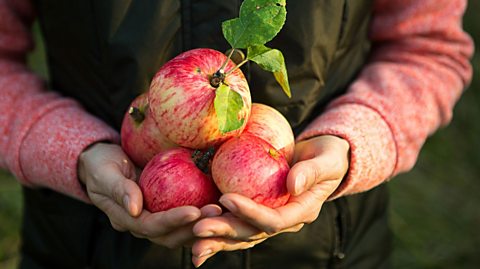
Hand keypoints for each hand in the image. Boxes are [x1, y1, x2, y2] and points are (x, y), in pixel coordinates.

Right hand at [78, 142, 221, 247]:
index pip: (152, 226)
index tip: (195, 210)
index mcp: (126, 219)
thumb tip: (135, 208)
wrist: (102, 163)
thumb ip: (118, 188)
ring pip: (181, 232)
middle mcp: (142, 224)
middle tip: (216, 211)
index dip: (173, 221)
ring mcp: (155, 220)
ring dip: (202, 224)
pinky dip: (202, 215)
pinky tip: (220, 204)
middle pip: (171, 235)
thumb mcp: (104, 172)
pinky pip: (186, 218)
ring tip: (223, 210)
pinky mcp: (165, 211)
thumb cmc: (101, 165)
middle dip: (194, 227)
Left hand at [190, 135, 349, 266]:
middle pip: (251, 233)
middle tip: (197, 227)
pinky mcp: (257, 212)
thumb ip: (312, 171)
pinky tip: (192, 230)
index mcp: (301, 212)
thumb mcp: (328, 159)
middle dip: (224, 231)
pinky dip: (216, 228)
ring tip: (191, 236)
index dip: (251, 213)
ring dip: (215, 237)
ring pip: (240, 234)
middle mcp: (283, 221)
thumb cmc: (328, 156)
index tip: (226, 198)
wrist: (323, 159)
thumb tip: (293, 184)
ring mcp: (269, 218)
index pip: (274, 220)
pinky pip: (235, 222)